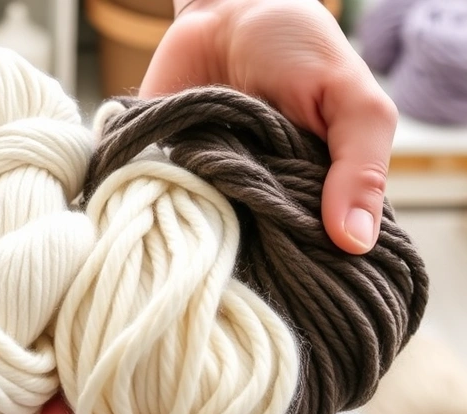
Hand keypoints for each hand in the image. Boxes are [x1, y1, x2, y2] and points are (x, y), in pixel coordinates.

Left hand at [141, 0, 398, 255]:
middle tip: (242, 244)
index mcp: (312, 191)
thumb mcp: (350, 98)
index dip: (306, 269)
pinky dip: (154, 205)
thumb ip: (361, 165)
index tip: (297, 284)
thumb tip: (357, 242)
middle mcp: (260, 198)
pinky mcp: (163, 169)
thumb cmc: (299, 48)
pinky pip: (155, 202)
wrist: (228, 8)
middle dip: (248, 255)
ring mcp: (210, 187)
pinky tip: (154, 207)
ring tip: (198, 226)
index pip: (312, 253)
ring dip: (199, 235)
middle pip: (254, 253)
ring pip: (204, 237)